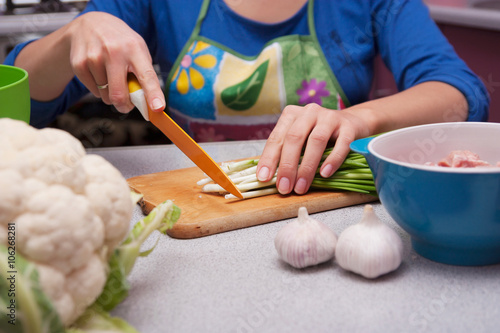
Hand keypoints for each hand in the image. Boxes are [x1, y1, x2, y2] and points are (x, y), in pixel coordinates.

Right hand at [67, 12, 164, 112]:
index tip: (158, 108)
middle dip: (125, 106)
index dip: (153, 94)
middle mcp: (113, 51)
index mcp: (134, 48)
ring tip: (111, 76)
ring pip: (106, 96)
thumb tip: (150, 103)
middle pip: (119, 94)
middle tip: (128, 105)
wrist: (89, 24)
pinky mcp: (79, 64)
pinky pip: (94, 92)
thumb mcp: (137, 49)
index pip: (147, 75)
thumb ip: (144, 74)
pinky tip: (99, 74)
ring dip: (111, 94)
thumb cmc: (120, 42)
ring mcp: (94, 57)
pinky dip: (99, 90)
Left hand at [256, 103, 372, 194]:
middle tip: (284, 188)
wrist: (353, 123)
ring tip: (301, 187)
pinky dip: (332, 160)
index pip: (277, 138)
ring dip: (307, 167)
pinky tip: (325, 174)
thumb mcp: (300, 140)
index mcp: (292, 115)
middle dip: (287, 165)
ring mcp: (330, 117)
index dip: (269, 158)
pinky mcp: (349, 126)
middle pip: (294, 138)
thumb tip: (272, 179)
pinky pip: (341, 144)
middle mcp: (309, 112)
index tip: (264, 178)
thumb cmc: (320, 137)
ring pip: (316, 141)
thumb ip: (287, 153)